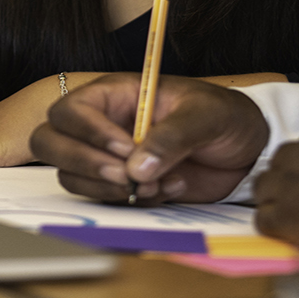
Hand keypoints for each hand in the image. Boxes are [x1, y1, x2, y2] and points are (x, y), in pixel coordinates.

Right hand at [30, 72, 269, 204]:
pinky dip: (131, 203)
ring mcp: (108, 157)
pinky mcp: (123, 185)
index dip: (89, 132)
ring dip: (106, 189)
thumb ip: (174, 136)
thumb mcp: (207, 115)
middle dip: (82, 163)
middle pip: (51, 141)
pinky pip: (102, 199)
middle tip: (126, 178)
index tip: (126, 150)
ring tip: (155, 186)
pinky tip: (168, 190)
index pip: (72, 109)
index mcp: (116, 94)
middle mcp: (102, 124)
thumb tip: (138, 168)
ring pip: (71, 175)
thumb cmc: (225, 116)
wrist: (247, 149)